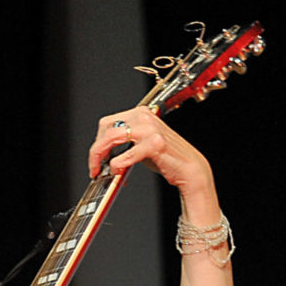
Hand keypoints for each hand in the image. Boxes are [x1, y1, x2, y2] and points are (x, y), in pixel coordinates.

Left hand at [87, 108, 214, 200]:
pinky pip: (124, 156)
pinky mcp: (154, 144)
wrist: (189, 168)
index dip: (98, 141)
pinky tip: (118, 172)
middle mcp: (144, 117)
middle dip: (96, 150)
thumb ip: (123, 142)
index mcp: (141, 113)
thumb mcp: (141, 143)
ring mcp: (150, 129)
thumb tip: (102, 152)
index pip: (107, 123)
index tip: (96, 157)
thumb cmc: (166, 157)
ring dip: (100, 157)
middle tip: (95, 166)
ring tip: (101, 170)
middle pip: (106, 129)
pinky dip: (116, 166)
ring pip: (110, 138)